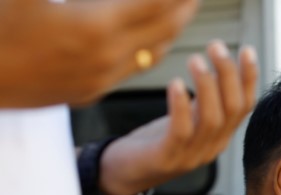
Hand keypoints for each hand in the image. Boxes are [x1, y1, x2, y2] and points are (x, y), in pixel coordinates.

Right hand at [0, 0, 198, 107]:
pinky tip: (147, 38)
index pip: (154, 4)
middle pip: (163, 29)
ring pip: (153, 53)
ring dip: (170, 30)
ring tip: (179, 11)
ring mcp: (100, 78)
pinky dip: (149, 49)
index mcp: (95, 25)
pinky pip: (133, 69)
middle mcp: (106, 56)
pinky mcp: (90, 92)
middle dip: (183, 7)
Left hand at [98, 41, 258, 194]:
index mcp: (220, 137)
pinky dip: (181, 106)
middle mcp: (212, 147)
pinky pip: (181, 131)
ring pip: (211, 119)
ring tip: (196, 59)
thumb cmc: (154, 141)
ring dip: (206, 86)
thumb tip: (217, 69)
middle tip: (216, 47)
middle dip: (229, 75)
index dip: (249, 79)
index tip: (246, 50)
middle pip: (233, 110)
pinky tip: (176, 83)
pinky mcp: (167, 158)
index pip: (245, 107)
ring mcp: (191, 156)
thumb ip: (203, 102)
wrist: (124, 174)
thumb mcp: (186, 118)